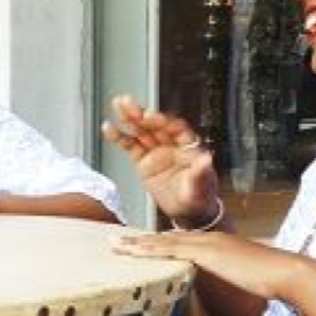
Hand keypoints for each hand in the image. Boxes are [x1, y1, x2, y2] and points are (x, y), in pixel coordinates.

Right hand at [102, 95, 219, 225]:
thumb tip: (206, 158)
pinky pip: (129, 146)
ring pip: (141, 131)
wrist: (187, 212)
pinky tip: (109, 127)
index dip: (163, 121)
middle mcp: (171, 145)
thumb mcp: (201, 187)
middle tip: (128, 103)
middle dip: (141, 113)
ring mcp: (156, 152)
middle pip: (155, 125)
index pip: (175, 128)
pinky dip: (119, 137)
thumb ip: (201, 172)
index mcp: (188, 146)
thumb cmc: (199, 197)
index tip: (151, 116)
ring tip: (117, 104)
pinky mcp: (143, 161)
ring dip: (129, 117)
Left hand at [114, 230, 301, 300]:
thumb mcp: (246, 276)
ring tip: (115, 244)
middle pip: (166, 238)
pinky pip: (170, 250)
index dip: (158, 242)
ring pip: (163, 241)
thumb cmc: (271, 278)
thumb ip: (233, 276)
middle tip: (117, 240)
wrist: (285, 272)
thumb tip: (230, 284)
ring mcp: (206, 244)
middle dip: (141, 240)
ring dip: (137, 243)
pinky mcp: (205, 252)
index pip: (180, 241)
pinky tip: (134, 252)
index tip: (141, 243)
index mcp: (216, 243)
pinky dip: (150, 249)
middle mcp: (208, 239)